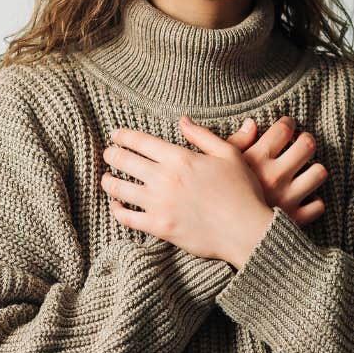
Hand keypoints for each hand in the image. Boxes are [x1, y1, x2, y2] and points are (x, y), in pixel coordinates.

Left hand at [101, 116, 275, 267]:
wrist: (247, 231)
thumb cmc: (242, 192)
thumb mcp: (228, 154)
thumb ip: (202, 136)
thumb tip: (182, 120)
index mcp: (180, 158)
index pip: (141, 141)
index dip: (123, 136)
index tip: (115, 134)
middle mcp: (165, 178)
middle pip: (125, 161)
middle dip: (112, 155)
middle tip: (108, 153)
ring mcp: (159, 204)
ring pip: (120, 188)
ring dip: (109, 181)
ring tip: (106, 179)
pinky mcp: (159, 227)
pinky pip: (127, 217)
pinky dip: (117, 210)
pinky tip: (116, 206)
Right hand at [222, 115, 327, 226]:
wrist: (220, 235)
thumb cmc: (214, 197)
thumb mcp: (217, 165)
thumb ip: (235, 142)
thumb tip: (251, 123)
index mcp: (256, 159)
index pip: (284, 129)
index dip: (288, 124)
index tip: (286, 127)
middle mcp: (275, 176)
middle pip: (307, 145)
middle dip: (306, 142)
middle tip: (300, 145)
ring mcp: (287, 198)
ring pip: (318, 173)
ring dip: (313, 171)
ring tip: (305, 172)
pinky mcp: (294, 220)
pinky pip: (317, 206)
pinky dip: (312, 202)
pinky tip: (303, 200)